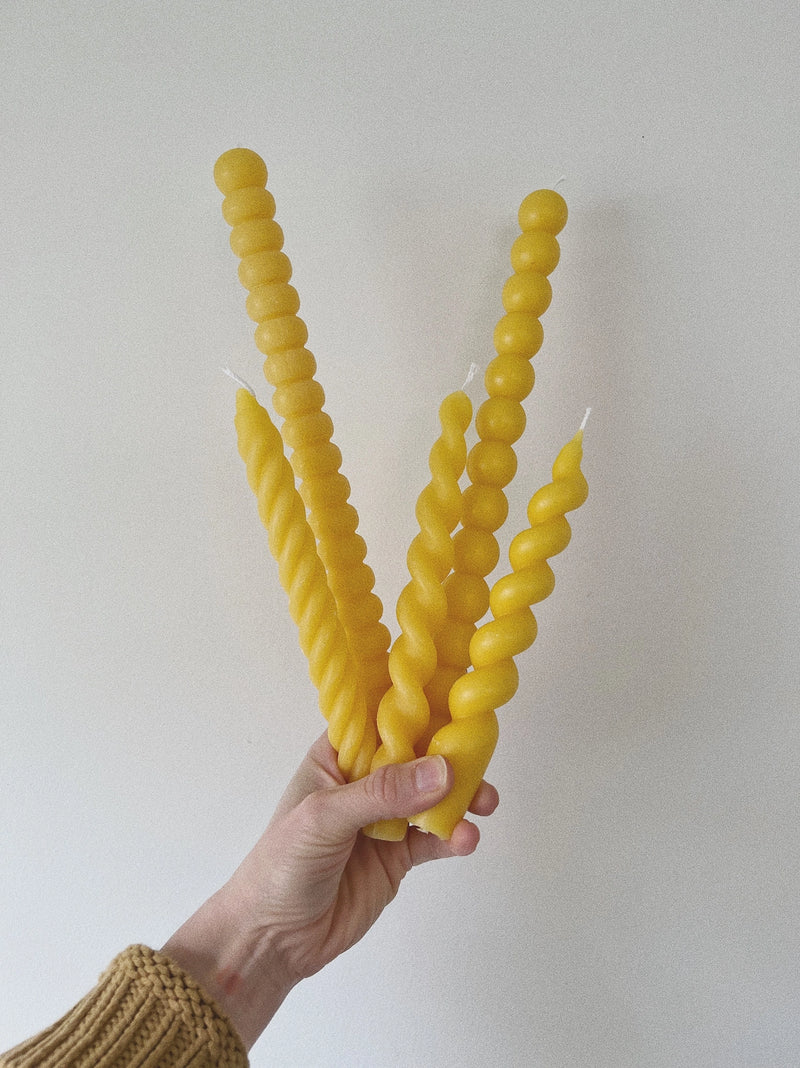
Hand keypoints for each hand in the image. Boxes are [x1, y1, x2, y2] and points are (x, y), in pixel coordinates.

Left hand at [163, 732, 498, 1048]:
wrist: (273, 939)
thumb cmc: (281, 865)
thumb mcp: (324, 818)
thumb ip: (382, 794)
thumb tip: (441, 771)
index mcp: (337, 757)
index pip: (380, 722)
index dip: (415, 709)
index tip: (456, 701)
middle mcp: (364, 782)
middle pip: (416, 757)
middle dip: (450, 755)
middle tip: (481, 758)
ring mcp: (384, 820)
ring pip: (432, 797)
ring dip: (461, 796)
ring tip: (485, 803)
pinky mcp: (398, 856)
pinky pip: (434, 839)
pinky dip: (454, 836)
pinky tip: (467, 839)